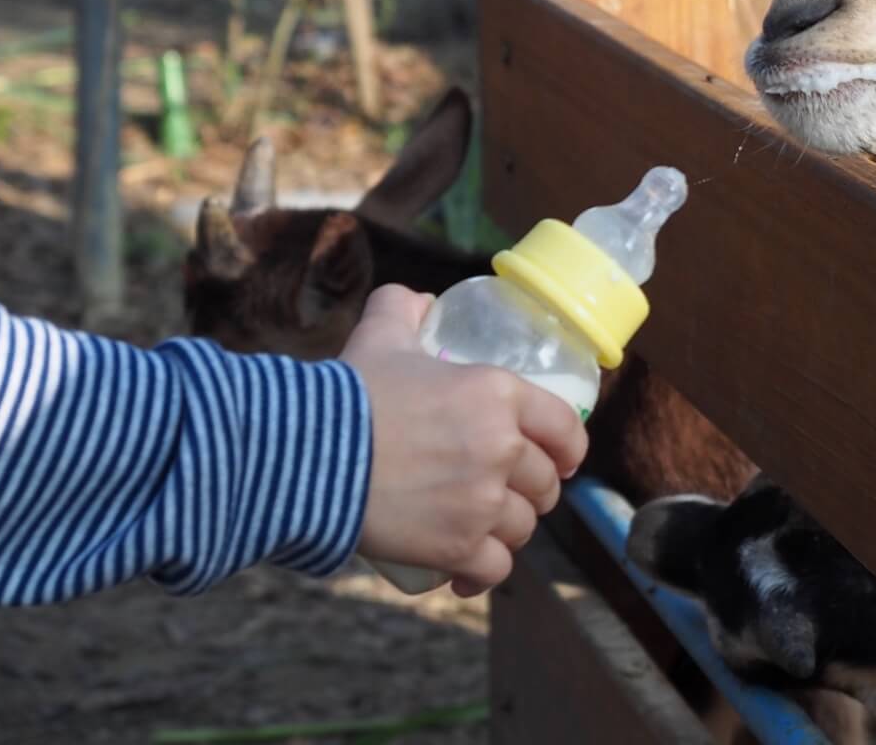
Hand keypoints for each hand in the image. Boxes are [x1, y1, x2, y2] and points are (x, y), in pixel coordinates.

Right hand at [341, 284, 586, 596]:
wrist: (307, 454)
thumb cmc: (349, 393)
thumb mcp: (382, 333)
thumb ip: (403, 308)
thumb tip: (420, 301)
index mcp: (498, 394)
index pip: (565, 427)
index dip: (568, 449)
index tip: (561, 460)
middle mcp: (501, 448)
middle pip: (544, 484)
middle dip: (531, 492)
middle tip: (508, 495)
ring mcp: (482, 502)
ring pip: (522, 528)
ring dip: (506, 532)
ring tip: (481, 529)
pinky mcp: (457, 546)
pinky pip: (494, 569)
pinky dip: (483, 573)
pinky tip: (466, 572)